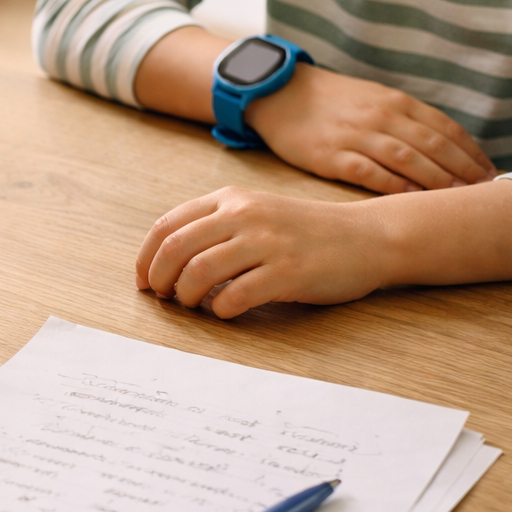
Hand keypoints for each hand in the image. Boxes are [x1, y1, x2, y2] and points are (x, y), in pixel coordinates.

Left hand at [135, 181, 511, 318]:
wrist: (367, 237)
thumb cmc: (305, 231)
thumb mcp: (257, 212)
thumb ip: (215, 226)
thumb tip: (166, 260)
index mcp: (230, 199)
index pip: (168, 226)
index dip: (146, 257)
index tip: (144, 281)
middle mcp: (245, 215)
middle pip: (175, 249)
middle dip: (158, 279)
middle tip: (161, 298)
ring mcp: (267, 243)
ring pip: (198, 272)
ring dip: (185, 296)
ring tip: (192, 306)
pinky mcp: (287, 273)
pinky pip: (234, 297)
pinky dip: (219, 310)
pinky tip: (225, 312)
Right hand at [246, 63, 497, 193]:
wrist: (280, 94)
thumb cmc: (332, 103)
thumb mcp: (374, 99)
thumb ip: (407, 120)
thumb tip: (444, 148)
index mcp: (396, 102)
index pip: (446, 128)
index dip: (472, 153)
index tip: (492, 174)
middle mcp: (381, 116)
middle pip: (434, 145)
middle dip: (464, 170)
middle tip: (487, 193)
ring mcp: (355, 135)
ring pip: (407, 158)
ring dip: (437, 180)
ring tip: (459, 199)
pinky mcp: (330, 155)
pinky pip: (369, 173)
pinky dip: (394, 186)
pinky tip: (413, 200)